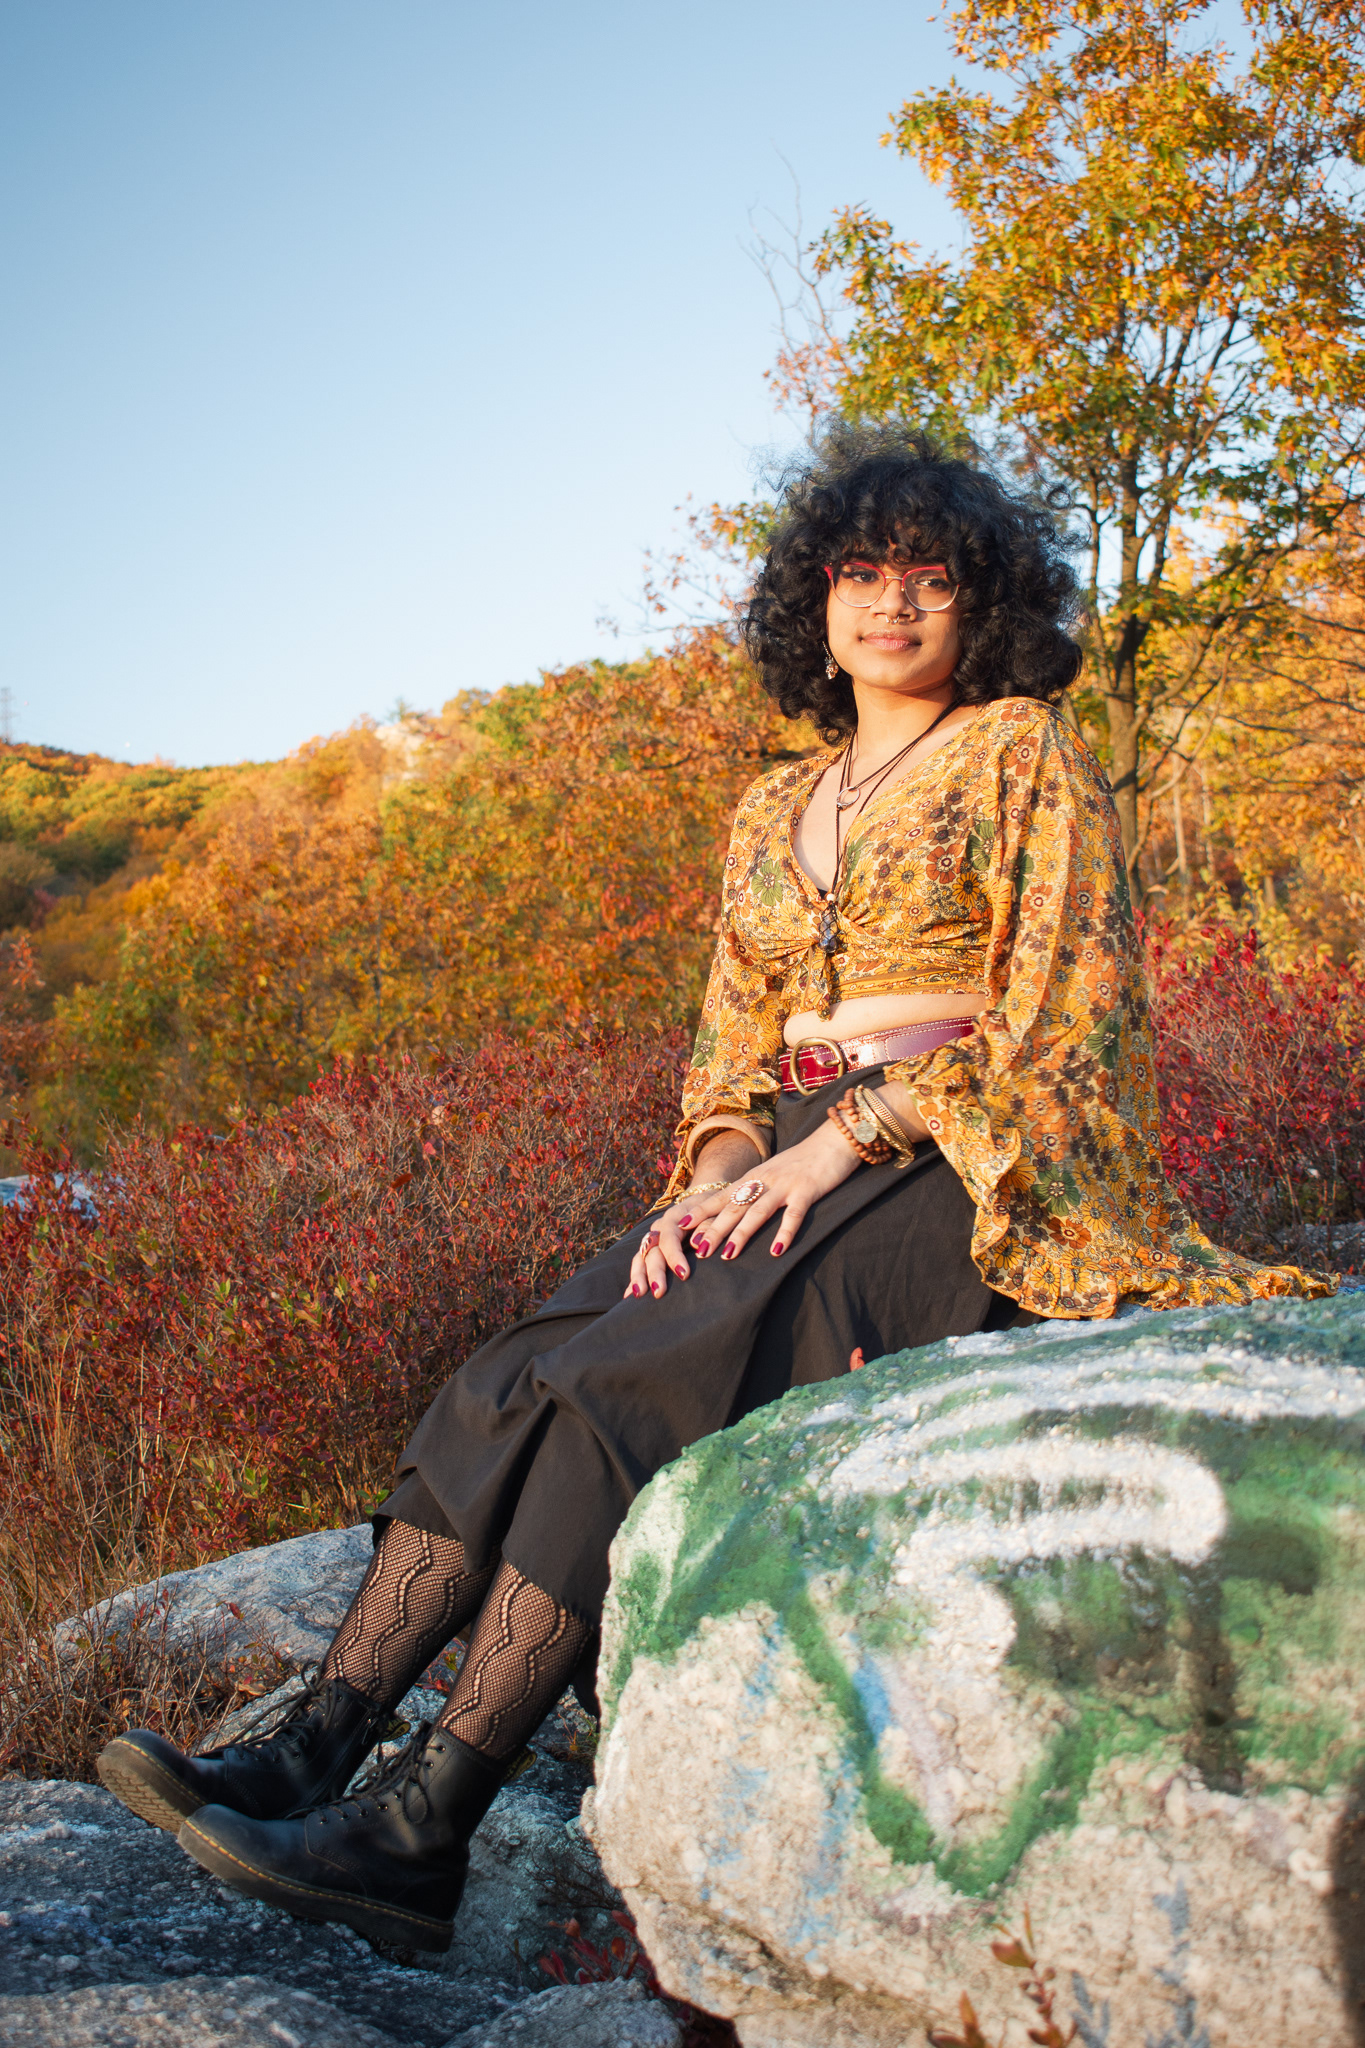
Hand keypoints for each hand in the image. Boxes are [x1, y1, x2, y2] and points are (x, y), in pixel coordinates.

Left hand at [625, 1121, 860, 1300]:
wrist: (834, 1139)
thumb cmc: (803, 1161)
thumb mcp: (773, 1173)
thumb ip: (756, 1190)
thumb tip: (736, 1212)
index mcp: (753, 1178)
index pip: (720, 1197)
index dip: (700, 1211)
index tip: (679, 1226)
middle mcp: (764, 1180)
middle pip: (733, 1208)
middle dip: (713, 1229)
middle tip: (696, 1251)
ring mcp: (785, 1185)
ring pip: (757, 1212)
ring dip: (741, 1234)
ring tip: (727, 1255)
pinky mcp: (807, 1191)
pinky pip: (794, 1215)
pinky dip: (784, 1233)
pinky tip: (776, 1252)